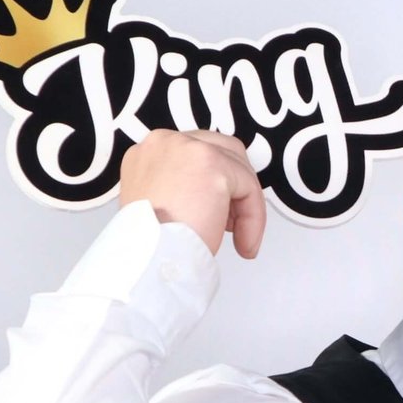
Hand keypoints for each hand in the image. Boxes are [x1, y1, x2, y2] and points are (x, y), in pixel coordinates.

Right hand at [118, 129, 266, 257]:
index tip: (220, 218)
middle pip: (222, 151)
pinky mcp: (212, 165)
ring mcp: (188, 148)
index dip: (215, 188)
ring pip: (239, 169)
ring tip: (240, 239)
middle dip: (236, 188)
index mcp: (151, 151)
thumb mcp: (162, 205)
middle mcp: (166, 142)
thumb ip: (183, 188)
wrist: (148, 260)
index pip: (197, 156)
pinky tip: (244, 244)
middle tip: (234, 225)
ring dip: (246, 206)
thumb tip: (214, 194)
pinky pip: (248, 188)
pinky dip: (253, 218)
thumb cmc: (153, 245)